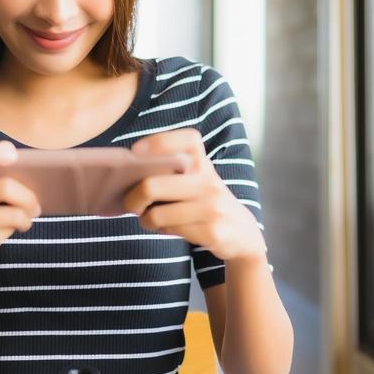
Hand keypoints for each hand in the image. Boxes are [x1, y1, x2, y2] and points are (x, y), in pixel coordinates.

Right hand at [0, 141, 41, 269]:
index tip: (12, 154)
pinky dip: (16, 227)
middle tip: (35, 200)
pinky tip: (15, 226)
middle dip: (27, 195)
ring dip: (26, 214)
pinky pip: (6, 230)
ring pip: (10, 213)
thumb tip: (17, 157)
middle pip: (2, 188)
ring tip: (30, 213)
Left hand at [123, 129, 265, 263]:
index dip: (158, 141)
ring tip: (150, 219)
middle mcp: (208, 181)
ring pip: (156, 214)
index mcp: (204, 163)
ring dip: (145, 220)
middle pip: (152, 186)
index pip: (187, 140)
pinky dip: (160, 230)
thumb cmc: (207, 202)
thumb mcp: (198, 179)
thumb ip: (173, 170)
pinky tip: (168, 228)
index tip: (136, 151)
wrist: (242, 233)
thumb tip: (130, 171)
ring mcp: (211, 206)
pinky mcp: (211, 230)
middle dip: (133, 198)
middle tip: (133, 204)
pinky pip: (168, 230)